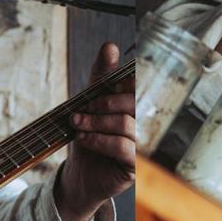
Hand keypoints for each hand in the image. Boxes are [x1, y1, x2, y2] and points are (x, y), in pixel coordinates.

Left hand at [57, 42, 135, 220]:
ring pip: (127, 124)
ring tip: (77, 125)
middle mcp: (143, 123)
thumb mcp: (88, 104)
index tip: (106, 76)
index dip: (124, 78)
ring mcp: (142, 145)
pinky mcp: (136, 166)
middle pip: (134, 102)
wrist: (79, 175)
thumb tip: (110, 45)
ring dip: (97, 122)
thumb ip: (101, 77)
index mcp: (135, 105)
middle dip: (103, 102)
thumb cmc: (87, 137)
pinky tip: (85, 139)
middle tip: (81, 109)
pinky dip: (100, 140)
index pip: (138, 85)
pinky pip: (125, 147)